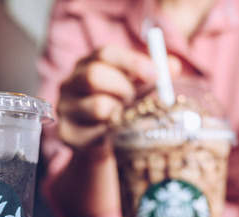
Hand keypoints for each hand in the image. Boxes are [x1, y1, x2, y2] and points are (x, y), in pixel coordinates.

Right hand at [56, 45, 180, 150]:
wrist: (100, 141)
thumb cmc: (120, 106)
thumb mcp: (137, 87)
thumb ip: (154, 74)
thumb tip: (173, 66)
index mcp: (87, 63)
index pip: (105, 53)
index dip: (133, 62)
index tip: (156, 74)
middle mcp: (70, 82)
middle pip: (95, 75)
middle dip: (124, 89)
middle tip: (134, 100)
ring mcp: (65, 108)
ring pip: (99, 106)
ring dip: (121, 113)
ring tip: (123, 116)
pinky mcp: (67, 133)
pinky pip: (96, 133)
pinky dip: (112, 133)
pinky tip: (114, 132)